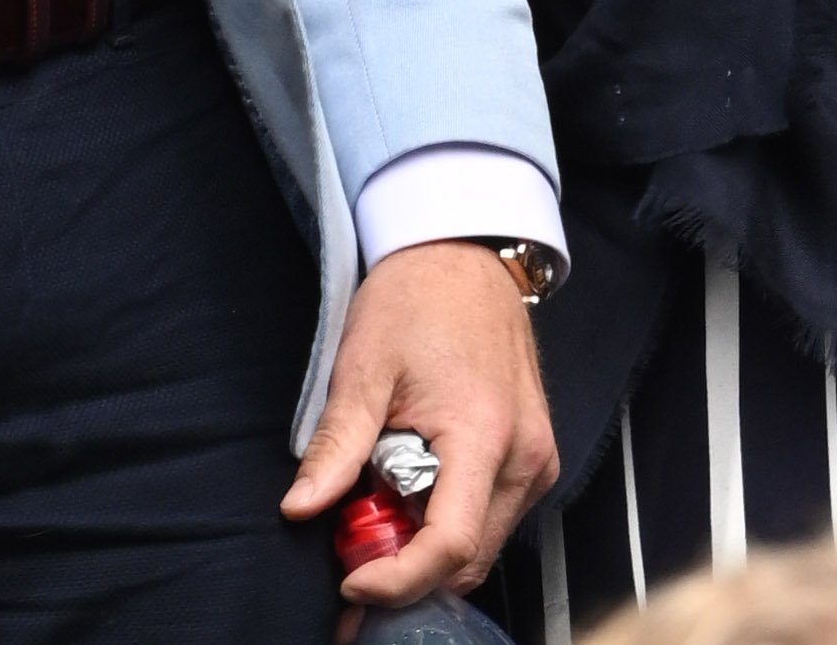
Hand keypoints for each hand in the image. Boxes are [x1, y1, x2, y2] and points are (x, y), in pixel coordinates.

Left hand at [282, 242, 556, 608]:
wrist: (462, 255)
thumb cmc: (417, 298)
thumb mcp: (363, 367)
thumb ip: (336, 445)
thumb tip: (300, 508)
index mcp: (485, 435)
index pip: (450, 546)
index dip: (398, 579)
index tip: (351, 582)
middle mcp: (525, 457)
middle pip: (469, 559)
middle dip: (407, 571)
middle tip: (351, 554)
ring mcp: (536, 458)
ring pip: (483, 544)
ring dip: (427, 547)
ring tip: (379, 508)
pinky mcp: (534, 455)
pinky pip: (493, 516)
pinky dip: (449, 521)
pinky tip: (412, 489)